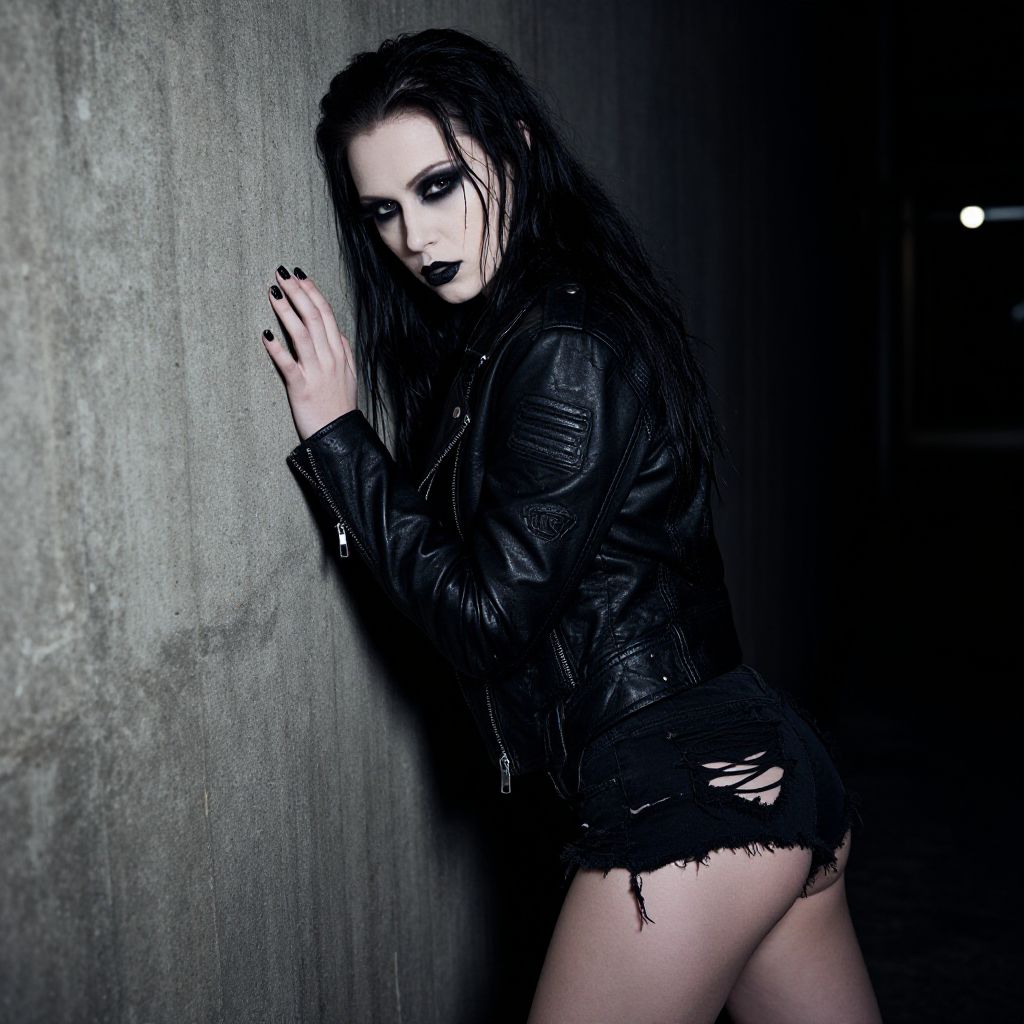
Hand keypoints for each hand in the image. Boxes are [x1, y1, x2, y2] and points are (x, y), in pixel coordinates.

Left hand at [261, 266, 358, 440]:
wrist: (340, 435)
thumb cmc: (341, 406)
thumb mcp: (350, 376)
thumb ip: (345, 353)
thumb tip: (338, 334)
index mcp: (338, 352)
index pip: (326, 314)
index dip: (312, 292)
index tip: (299, 275)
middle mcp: (329, 358)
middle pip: (313, 317)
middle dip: (297, 293)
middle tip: (281, 274)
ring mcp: (316, 372)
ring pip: (301, 334)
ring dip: (286, 311)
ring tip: (273, 292)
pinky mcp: (301, 388)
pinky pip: (288, 365)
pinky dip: (276, 348)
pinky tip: (265, 333)